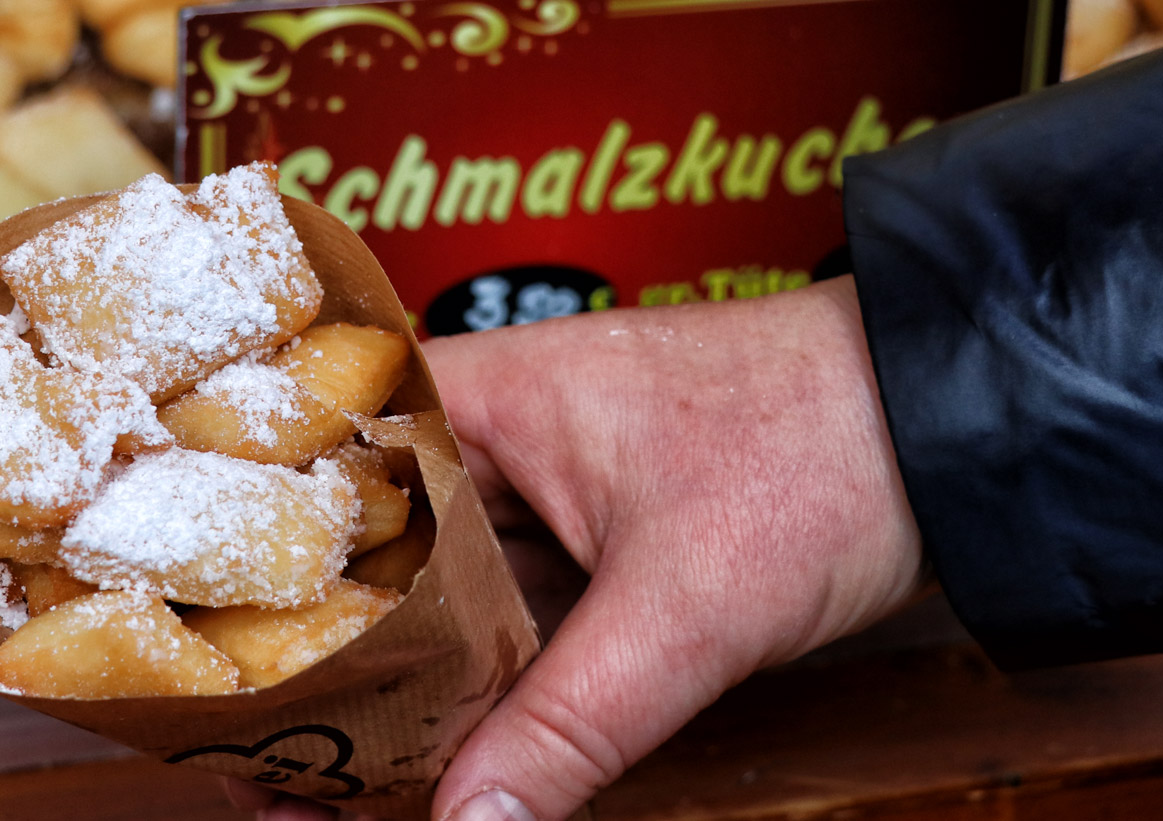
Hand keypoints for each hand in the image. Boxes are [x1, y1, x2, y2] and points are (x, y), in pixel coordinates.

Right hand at [227, 276, 925, 820]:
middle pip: (359, 545)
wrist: (950, 425)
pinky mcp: (583, 536)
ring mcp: (535, 486)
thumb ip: (570, 725)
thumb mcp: (686, 606)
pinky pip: (493, 610)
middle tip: (258, 755)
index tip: (212, 673)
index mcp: (477, 395)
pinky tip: (426, 747)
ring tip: (315, 767)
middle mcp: (486, 431)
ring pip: (425, 588)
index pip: (314, 467)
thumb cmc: (817, 450)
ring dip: (387, 674)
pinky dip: (464, 674)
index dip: (252, 570)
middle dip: (313, 651)